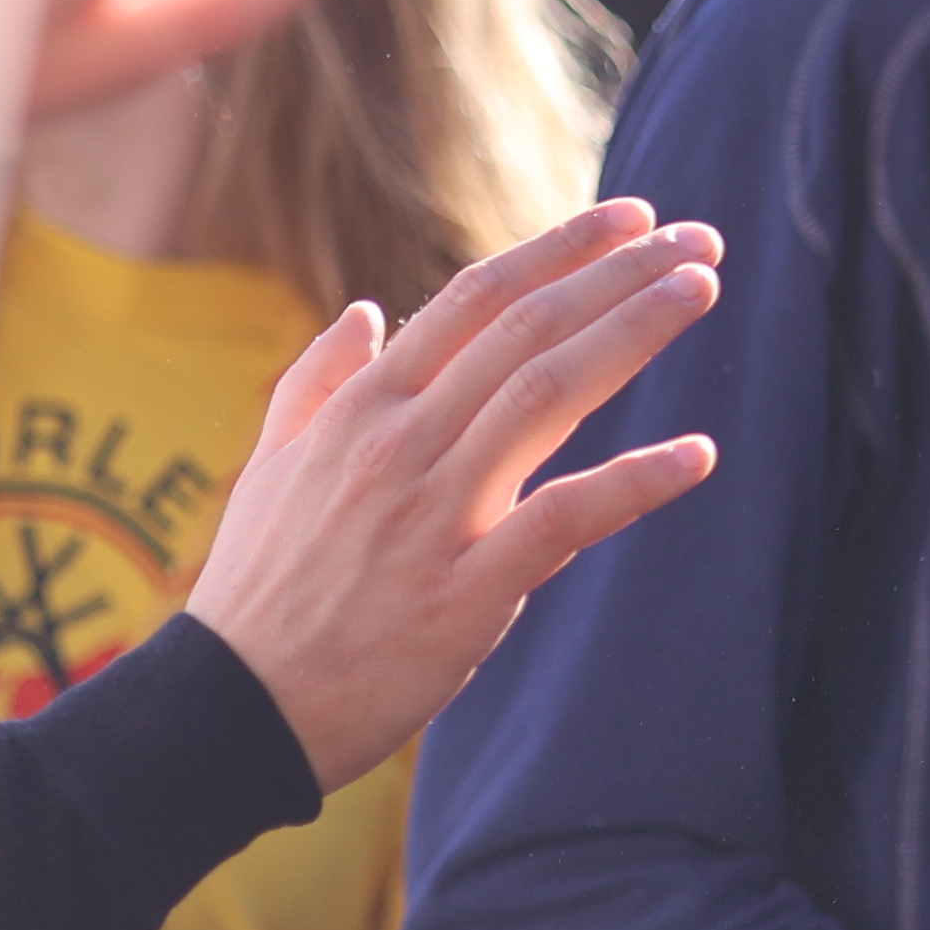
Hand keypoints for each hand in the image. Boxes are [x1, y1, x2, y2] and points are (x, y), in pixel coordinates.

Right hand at [184, 199, 723, 790]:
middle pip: (527, 330)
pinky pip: (563, 518)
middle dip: (619, 274)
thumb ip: (315, 383)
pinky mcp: (464, 590)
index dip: (560, 248)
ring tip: (700, 292)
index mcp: (359, 409)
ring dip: (632, 335)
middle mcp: (399, 444)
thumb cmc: (258, 590)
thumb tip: (362, 310)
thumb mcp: (268, 469)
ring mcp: (432, 513)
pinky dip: (635, 481)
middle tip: (699, 241)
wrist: (229, 712)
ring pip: (547, 395)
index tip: (633, 216)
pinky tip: (698, 455)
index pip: (476, 299)